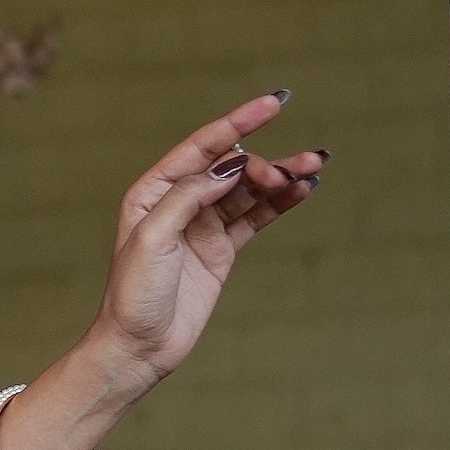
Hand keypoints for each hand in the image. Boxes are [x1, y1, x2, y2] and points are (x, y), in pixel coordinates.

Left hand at [91, 95, 326, 392]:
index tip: (276, 103)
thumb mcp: (153, 239)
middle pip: (231, 167)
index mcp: (152, 191)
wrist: (139, 346)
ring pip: (249, 190)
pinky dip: (280, 203)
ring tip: (314, 167)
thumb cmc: (134, 294)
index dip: (239, 121)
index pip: (203, 146)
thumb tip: (228, 164)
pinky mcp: (221, 248)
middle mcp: (178, 202)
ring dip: (280, 177)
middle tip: (284, 176)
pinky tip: (303, 190)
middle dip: (262, 164)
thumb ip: (188, 196)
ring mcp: (203, 224)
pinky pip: (256, 217)